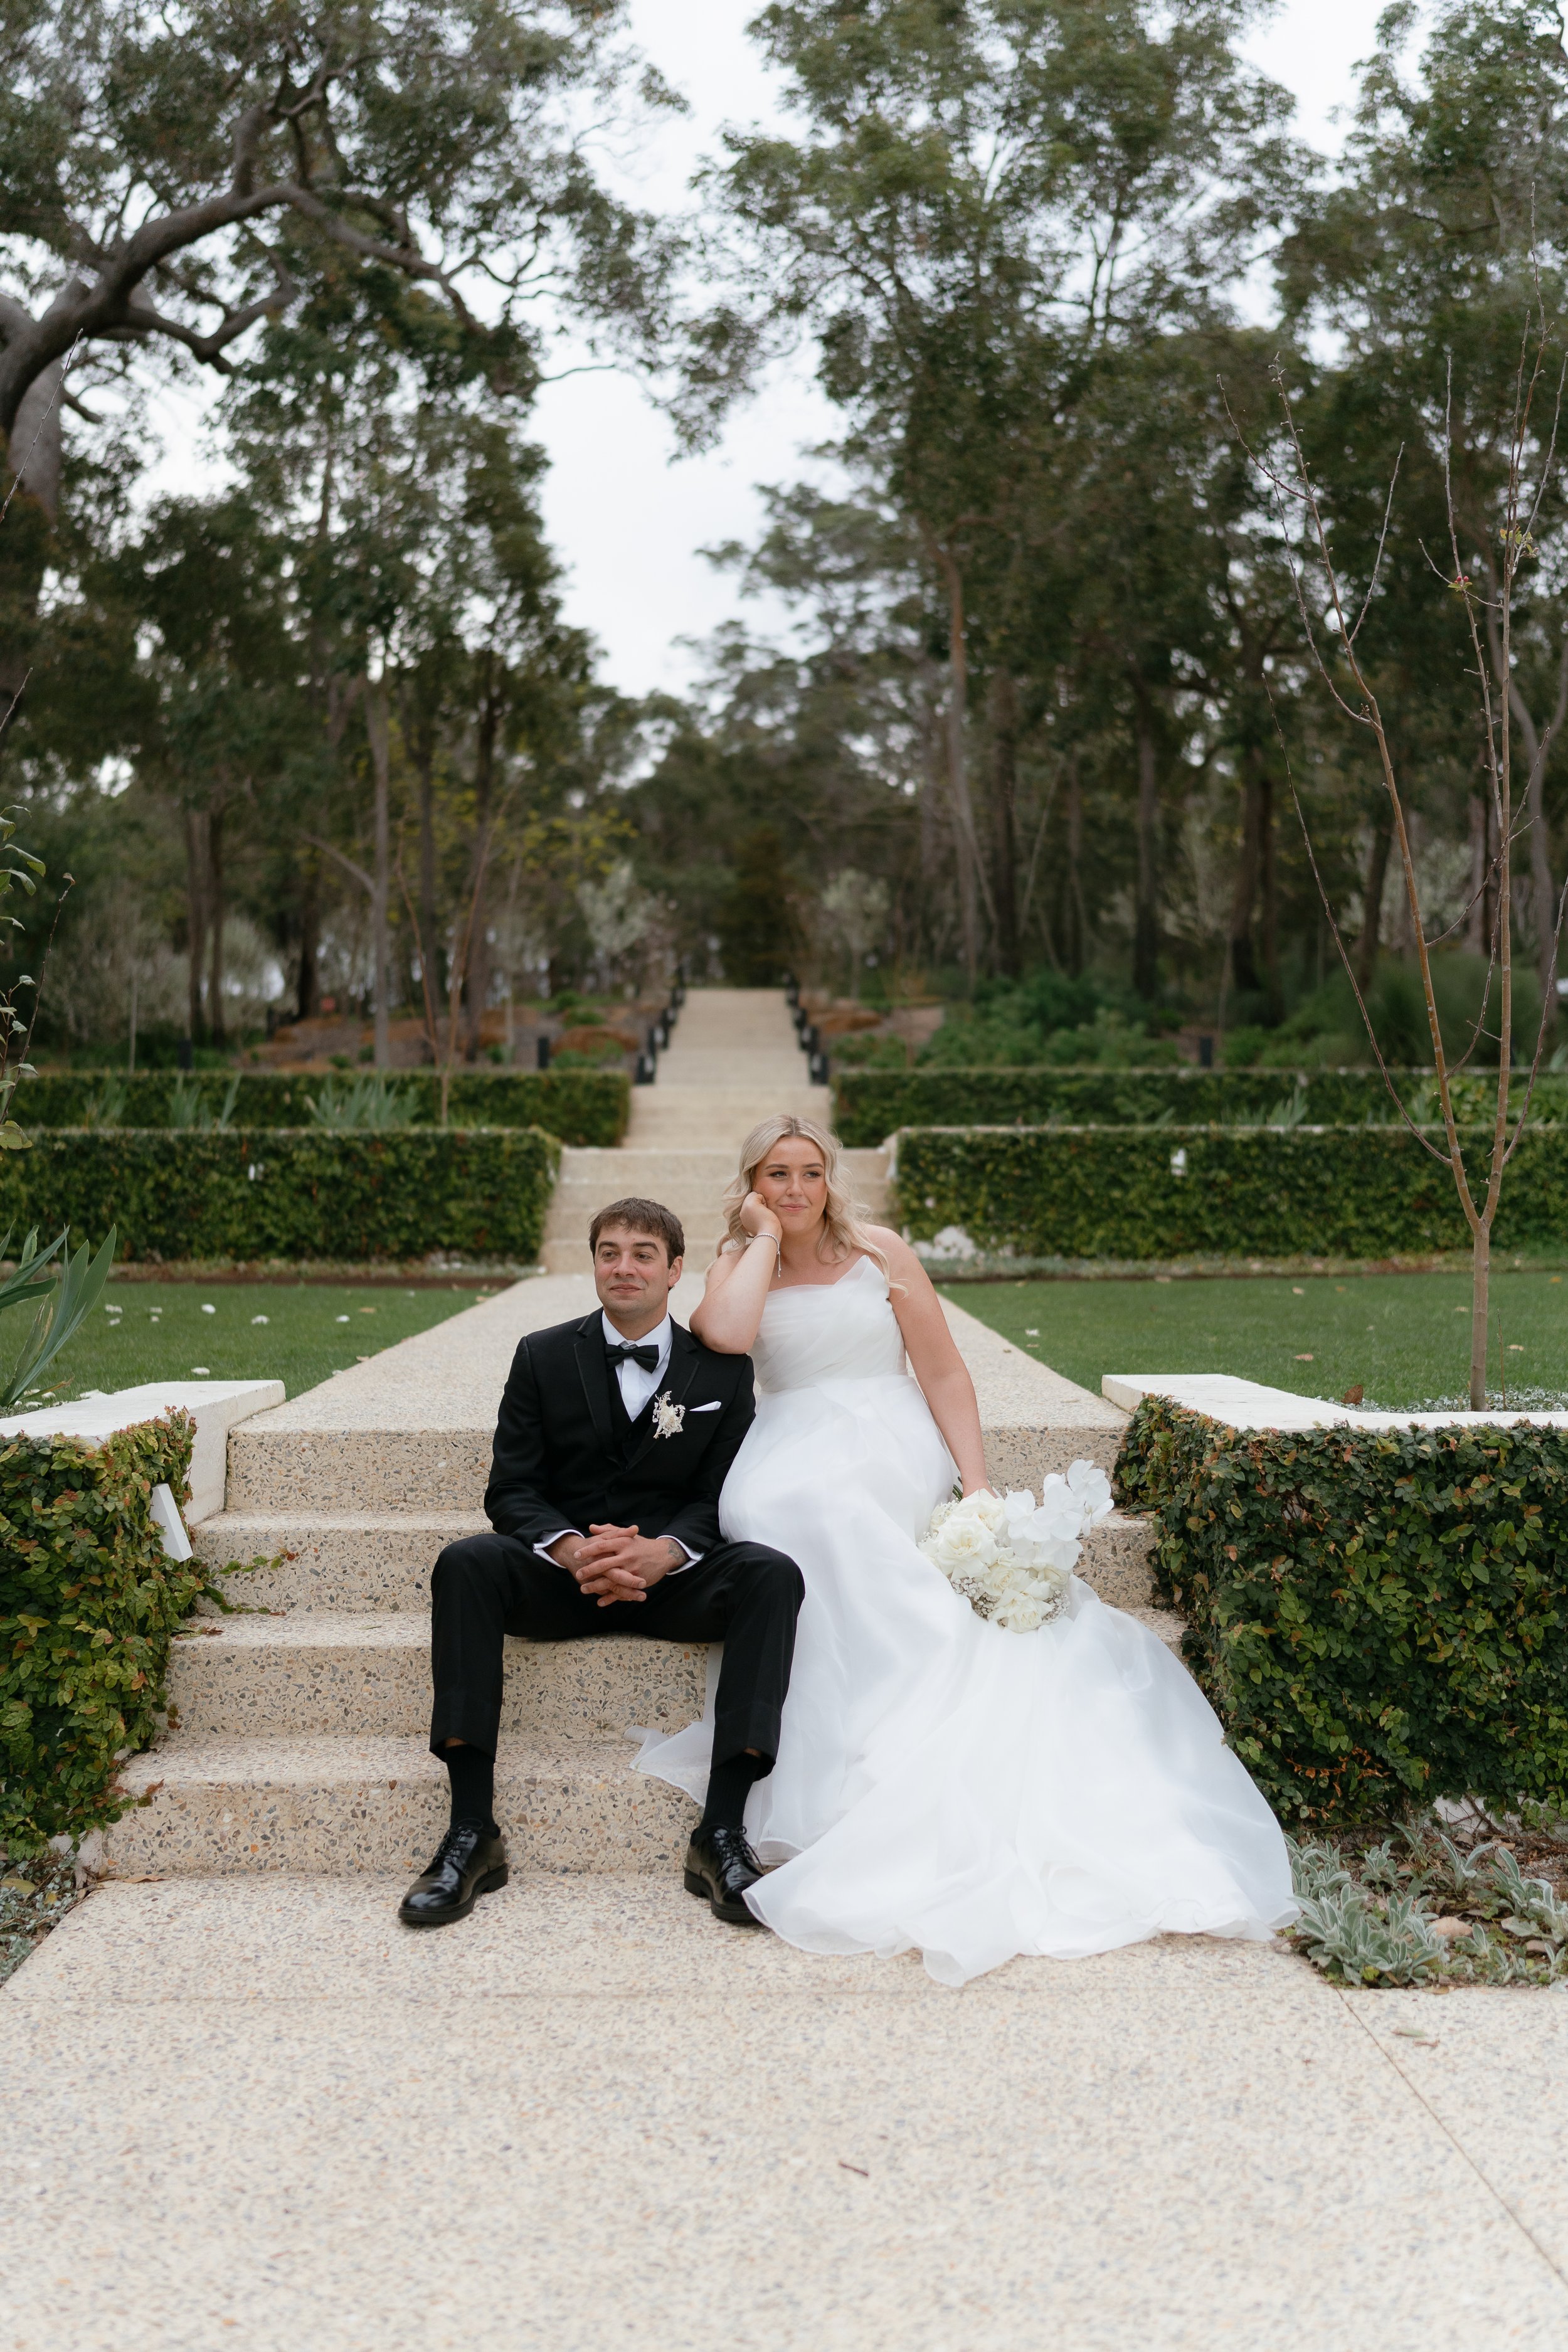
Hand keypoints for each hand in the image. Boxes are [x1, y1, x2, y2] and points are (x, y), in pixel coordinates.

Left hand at [551, 1523, 682, 1606]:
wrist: (663, 1554)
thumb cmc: (641, 1544)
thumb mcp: (626, 1535)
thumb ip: (608, 1531)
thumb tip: (591, 1527)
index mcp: (623, 1542)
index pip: (602, 1546)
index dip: (588, 1551)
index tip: (576, 1555)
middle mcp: (627, 1556)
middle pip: (604, 1564)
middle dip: (589, 1570)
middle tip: (578, 1574)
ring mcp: (632, 1570)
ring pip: (611, 1580)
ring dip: (596, 1586)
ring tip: (583, 1589)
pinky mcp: (637, 1582)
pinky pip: (621, 1591)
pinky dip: (610, 1598)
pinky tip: (600, 1601)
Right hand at [739, 1191, 782, 1242]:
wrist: (769, 1234)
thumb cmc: (769, 1231)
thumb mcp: (761, 1223)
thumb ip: (758, 1215)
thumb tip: (762, 1207)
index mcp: (744, 1219)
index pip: (751, 1205)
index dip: (759, 1209)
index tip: (762, 1220)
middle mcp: (742, 1213)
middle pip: (751, 1199)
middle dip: (760, 1205)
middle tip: (763, 1217)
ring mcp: (744, 1208)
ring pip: (754, 1196)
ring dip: (762, 1203)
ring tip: (764, 1214)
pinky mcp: (750, 1204)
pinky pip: (758, 1195)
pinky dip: (764, 1201)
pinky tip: (764, 1211)